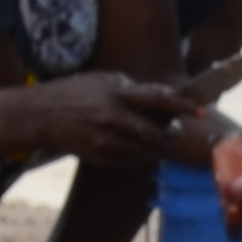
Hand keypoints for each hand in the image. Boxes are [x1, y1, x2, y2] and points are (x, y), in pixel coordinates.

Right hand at [0, 70, 203, 171]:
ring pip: (147, 152)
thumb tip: (160, 98)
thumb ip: (132, 89)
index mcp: (117, 95)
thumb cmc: (75, 92)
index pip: (159, 100)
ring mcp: (106, 142)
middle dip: (172, 135)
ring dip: (157, 147)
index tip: (200, 109)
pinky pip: (130, 161)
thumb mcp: (104, 80)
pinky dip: (139, 155)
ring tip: (156, 137)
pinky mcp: (100, 158)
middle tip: (177, 131)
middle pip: (157, 135)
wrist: (42, 116)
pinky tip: (135, 145)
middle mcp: (114, 120)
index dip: (183, 105)